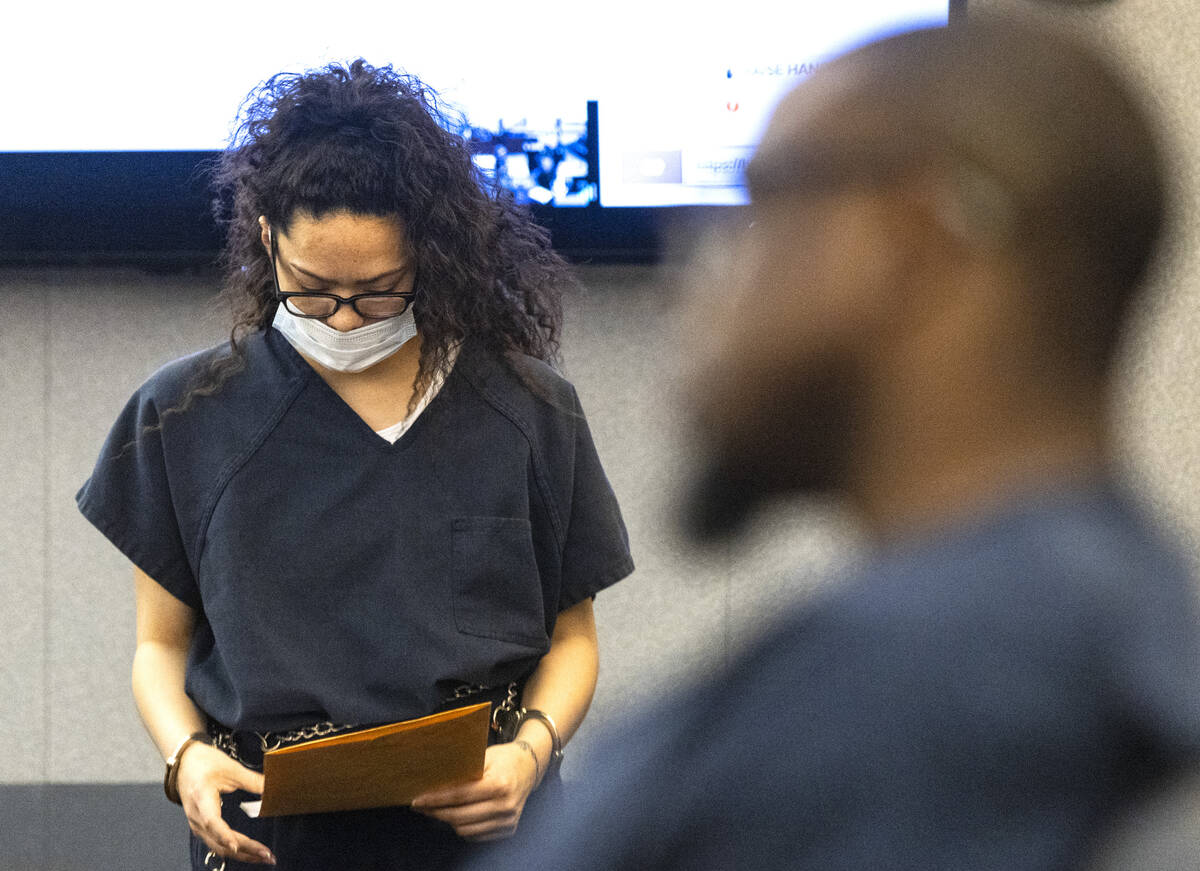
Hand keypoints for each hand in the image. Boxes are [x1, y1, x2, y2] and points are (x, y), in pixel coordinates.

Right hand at [176, 743, 275, 864]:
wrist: (184, 764)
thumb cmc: (205, 763)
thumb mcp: (231, 768)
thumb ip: (252, 780)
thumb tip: (273, 789)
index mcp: (201, 798)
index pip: (211, 821)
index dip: (224, 835)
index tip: (237, 846)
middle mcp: (196, 816)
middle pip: (218, 841)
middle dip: (244, 851)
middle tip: (268, 855)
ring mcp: (197, 824)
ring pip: (218, 847)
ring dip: (241, 854)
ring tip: (263, 857)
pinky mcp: (201, 827)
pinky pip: (216, 844)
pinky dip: (233, 850)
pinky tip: (249, 853)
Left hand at [410, 742, 538, 840]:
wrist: (530, 767)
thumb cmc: (503, 759)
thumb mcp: (484, 757)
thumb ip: (463, 771)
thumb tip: (432, 783)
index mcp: (499, 784)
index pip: (460, 797)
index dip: (436, 800)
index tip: (418, 800)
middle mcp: (506, 806)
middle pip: (460, 817)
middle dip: (436, 812)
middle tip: (421, 807)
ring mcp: (508, 821)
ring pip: (466, 830)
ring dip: (448, 822)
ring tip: (437, 811)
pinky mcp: (508, 830)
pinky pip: (477, 836)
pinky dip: (463, 828)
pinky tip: (456, 816)